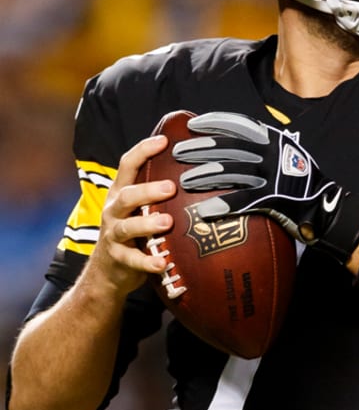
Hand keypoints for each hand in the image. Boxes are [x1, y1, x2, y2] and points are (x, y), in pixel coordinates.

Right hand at [89, 135, 175, 294]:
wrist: (108, 269)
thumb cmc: (135, 229)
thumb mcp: (141, 206)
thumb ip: (160, 190)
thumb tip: (200, 167)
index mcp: (122, 192)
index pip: (128, 165)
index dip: (143, 150)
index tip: (164, 140)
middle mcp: (115, 210)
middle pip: (127, 195)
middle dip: (148, 190)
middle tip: (171, 187)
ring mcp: (115, 234)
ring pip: (127, 226)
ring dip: (148, 223)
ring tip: (168, 221)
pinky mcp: (119, 258)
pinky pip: (132, 260)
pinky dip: (147, 262)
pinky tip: (162, 263)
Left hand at [171, 112, 358, 262]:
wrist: (327, 208)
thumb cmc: (301, 184)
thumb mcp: (285, 157)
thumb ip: (263, 149)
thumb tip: (232, 144)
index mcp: (275, 140)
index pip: (240, 124)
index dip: (214, 122)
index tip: (193, 124)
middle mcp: (273, 153)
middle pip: (229, 146)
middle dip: (200, 148)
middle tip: (178, 152)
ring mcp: (274, 175)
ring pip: (231, 170)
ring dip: (204, 174)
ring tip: (184, 180)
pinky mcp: (274, 198)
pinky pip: (242, 200)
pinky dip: (222, 204)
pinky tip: (204, 210)